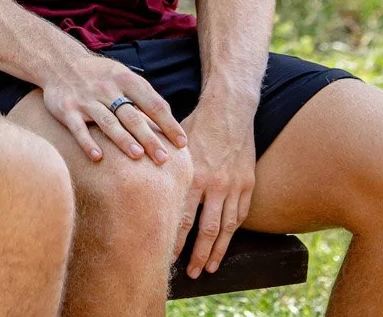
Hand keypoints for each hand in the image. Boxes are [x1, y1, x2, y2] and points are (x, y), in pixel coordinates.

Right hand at [41, 54, 186, 163]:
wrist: (59, 63)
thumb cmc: (99, 75)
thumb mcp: (122, 75)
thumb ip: (143, 95)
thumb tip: (170, 120)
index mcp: (125, 80)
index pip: (153, 104)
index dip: (168, 124)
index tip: (181, 143)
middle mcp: (106, 89)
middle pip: (132, 116)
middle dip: (149, 138)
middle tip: (163, 158)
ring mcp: (86, 99)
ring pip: (107, 122)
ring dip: (122, 139)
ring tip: (137, 155)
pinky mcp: (66, 109)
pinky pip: (78, 128)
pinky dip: (87, 142)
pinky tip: (97, 156)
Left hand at [177, 100, 257, 277]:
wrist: (229, 109)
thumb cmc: (194, 123)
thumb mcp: (172, 141)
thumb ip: (160, 163)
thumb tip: (136, 180)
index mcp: (192, 176)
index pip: (181, 217)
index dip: (174, 240)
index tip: (165, 255)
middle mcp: (214, 185)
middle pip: (205, 230)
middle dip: (196, 255)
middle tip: (190, 274)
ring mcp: (233, 186)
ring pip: (226, 228)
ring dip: (217, 251)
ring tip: (209, 268)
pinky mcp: (247, 184)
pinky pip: (240, 214)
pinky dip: (233, 233)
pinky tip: (226, 245)